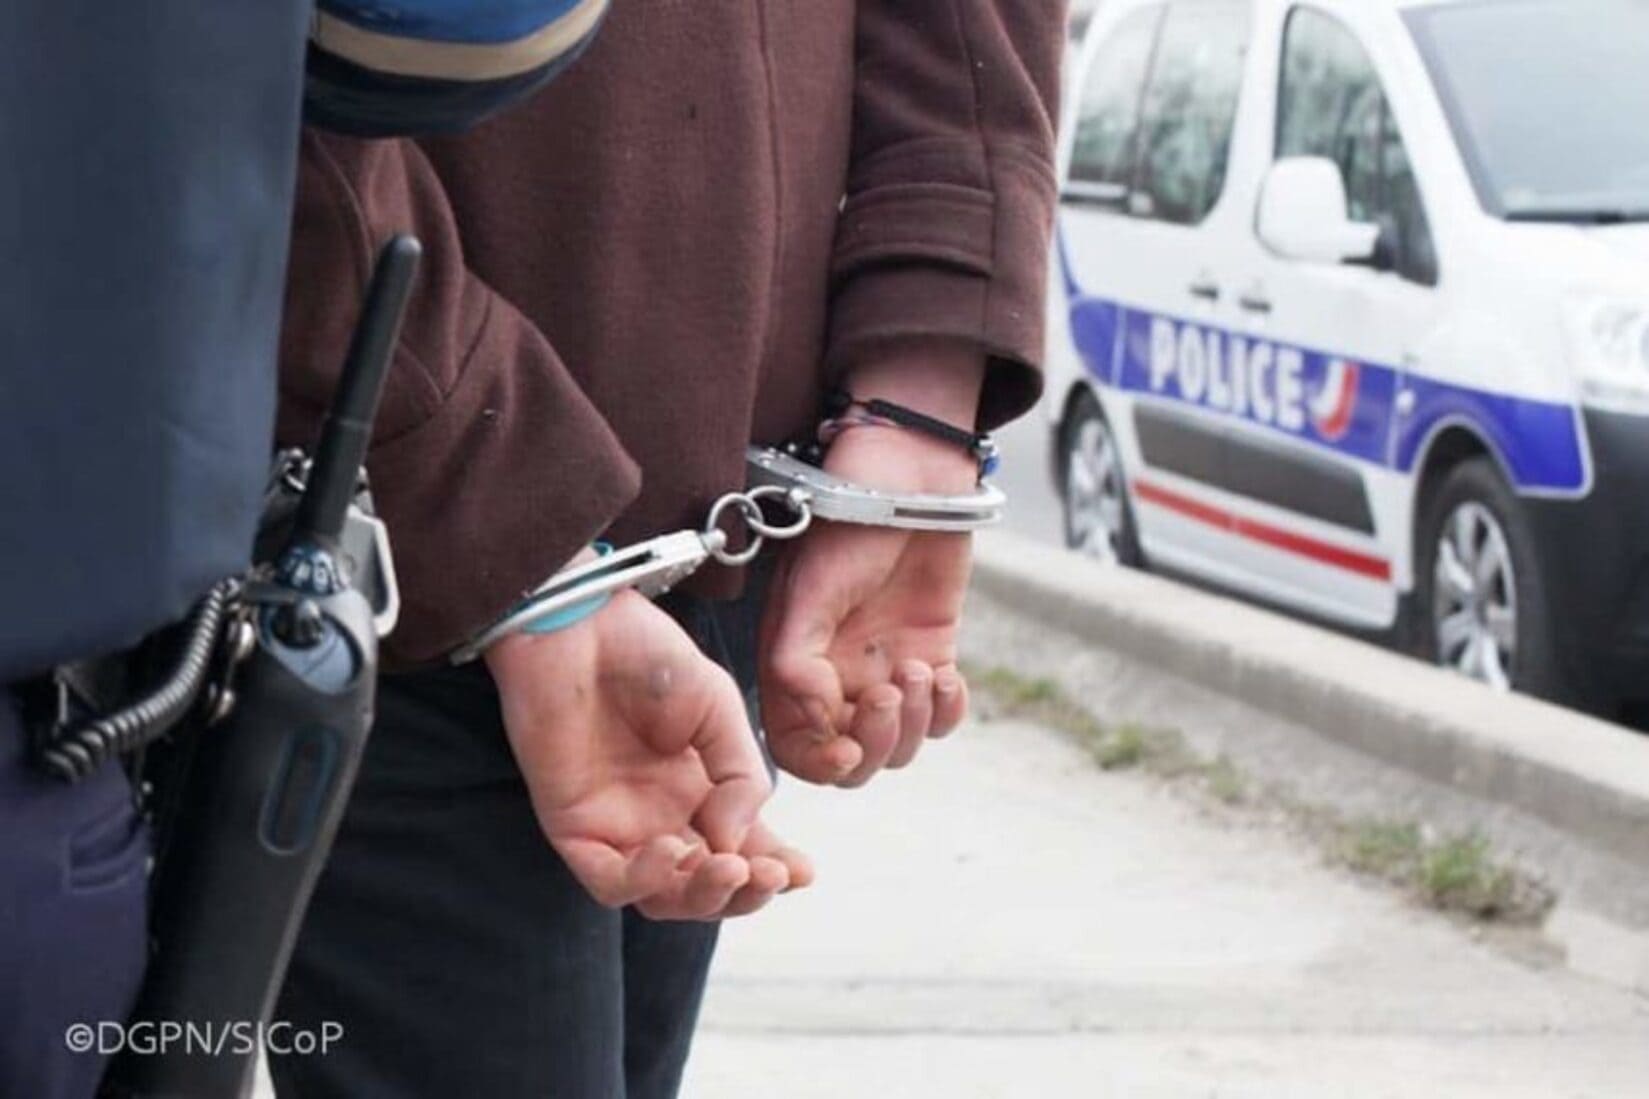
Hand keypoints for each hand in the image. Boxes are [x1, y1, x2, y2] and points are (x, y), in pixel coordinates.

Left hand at [486, 590, 811, 919]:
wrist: (582, 626)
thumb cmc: (648, 656)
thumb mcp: (719, 709)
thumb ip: (740, 776)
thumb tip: (738, 844)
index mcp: (703, 790)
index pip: (744, 848)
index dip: (776, 869)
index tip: (803, 871)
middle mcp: (663, 817)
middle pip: (707, 887)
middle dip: (746, 891)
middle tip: (771, 873)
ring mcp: (619, 826)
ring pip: (664, 897)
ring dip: (703, 896)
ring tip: (730, 866)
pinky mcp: (574, 827)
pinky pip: (610, 882)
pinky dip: (644, 880)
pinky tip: (672, 851)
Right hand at [759, 343, 983, 785]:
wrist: (911, 482)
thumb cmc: (849, 526)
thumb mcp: (808, 592)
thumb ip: (795, 663)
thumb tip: (815, 720)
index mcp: (795, 667)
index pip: (798, 746)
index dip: (820, 761)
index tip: (846, 750)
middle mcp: (839, 678)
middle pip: (853, 759)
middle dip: (875, 744)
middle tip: (888, 696)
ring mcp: (886, 670)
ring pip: (900, 743)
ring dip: (914, 723)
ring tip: (919, 671)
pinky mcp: (932, 655)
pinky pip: (941, 717)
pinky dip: (947, 711)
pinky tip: (946, 676)